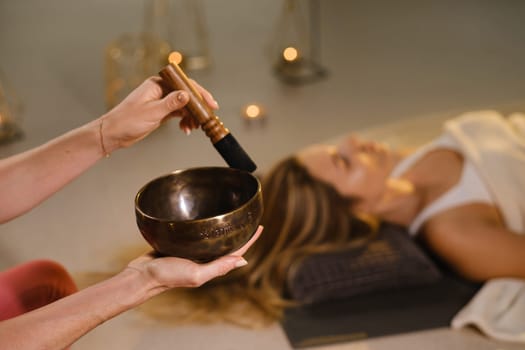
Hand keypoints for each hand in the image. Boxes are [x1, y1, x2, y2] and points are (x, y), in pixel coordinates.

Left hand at [101, 76, 218, 152]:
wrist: (113, 133)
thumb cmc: (127, 120)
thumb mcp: (152, 112)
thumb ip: (171, 103)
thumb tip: (187, 95)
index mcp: (158, 84)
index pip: (184, 84)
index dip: (199, 93)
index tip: (210, 103)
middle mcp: (161, 90)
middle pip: (187, 94)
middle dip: (198, 107)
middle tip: (207, 117)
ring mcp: (161, 101)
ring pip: (184, 105)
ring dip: (191, 116)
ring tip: (193, 128)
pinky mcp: (161, 111)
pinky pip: (178, 113)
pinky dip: (184, 120)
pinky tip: (185, 129)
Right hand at [126, 226, 262, 290]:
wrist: (142, 274)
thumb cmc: (167, 276)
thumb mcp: (196, 274)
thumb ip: (218, 268)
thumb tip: (243, 261)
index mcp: (212, 265)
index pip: (237, 251)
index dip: (250, 240)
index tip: (260, 226)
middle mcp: (205, 258)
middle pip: (228, 244)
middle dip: (240, 232)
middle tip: (250, 217)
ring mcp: (193, 251)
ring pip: (214, 238)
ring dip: (224, 228)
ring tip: (233, 215)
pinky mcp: (181, 244)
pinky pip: (198, 234)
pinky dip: (206, 226)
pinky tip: (207, 218)